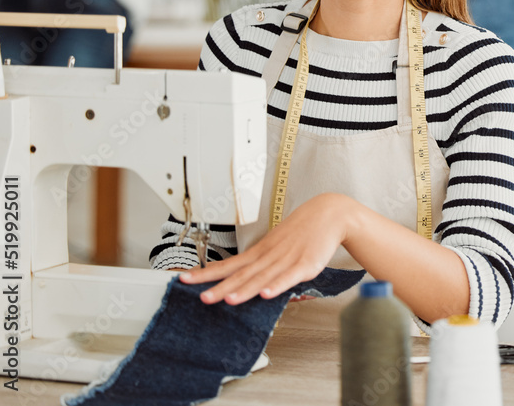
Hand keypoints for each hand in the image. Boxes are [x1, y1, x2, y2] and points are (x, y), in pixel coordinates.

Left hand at [179, 193, 355, 304]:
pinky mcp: (306, 265)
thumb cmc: (303, 230)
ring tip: (229, 300)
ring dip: (246, 289)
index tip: (184, 279)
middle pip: (242, 274)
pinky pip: (289, 277)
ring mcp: (287, 260)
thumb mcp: (278, 245)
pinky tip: (267, 294)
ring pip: (263, 278)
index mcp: (260, 252)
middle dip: (221, 287)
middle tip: (201, 297)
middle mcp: (269, 256)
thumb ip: (264, 265)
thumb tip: (249, 282)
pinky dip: (277, 286)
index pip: (229, 264)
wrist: (329, 213)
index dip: (206, 273)